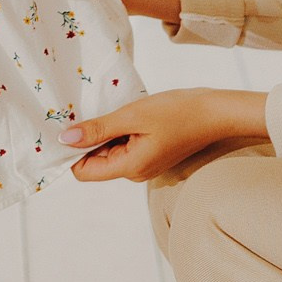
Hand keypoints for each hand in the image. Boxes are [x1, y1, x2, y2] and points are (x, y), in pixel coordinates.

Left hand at [60, 89, 265, 181]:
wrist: (216, 111)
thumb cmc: (178, 112)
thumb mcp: (132, 116)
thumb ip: (98, 129)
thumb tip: (65, 139)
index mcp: (129, 168)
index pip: (83, 171)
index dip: (72, 152)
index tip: (69, 126)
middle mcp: (135, 171)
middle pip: (95, 161)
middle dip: (88, 139)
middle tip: (88, 111)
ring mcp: (144, 163)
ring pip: (109, 151)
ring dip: (104, 132)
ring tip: (111, 110)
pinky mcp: (151, 152)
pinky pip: (124, 145)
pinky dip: (119, 130)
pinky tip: (124, 113)